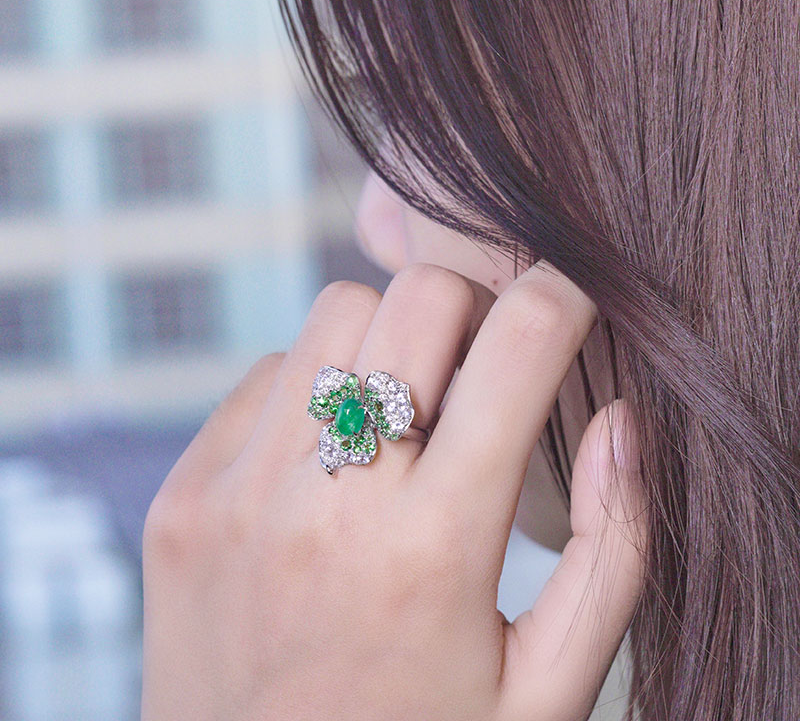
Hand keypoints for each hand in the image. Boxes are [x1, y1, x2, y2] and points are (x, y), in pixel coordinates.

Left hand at [141, 260, 645, 720]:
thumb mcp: (544, 690)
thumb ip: (606, 550)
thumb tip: (620, 421)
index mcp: (432, 551)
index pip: (518, 348)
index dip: (562, 299)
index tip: (567, 307)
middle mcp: (325, 506)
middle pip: (417, 298)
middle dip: (469, 311)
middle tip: (478, 373)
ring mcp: (238, 493)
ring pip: (336, 312)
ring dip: (387, 343)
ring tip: (399, 422)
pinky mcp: (183, 498)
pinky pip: (264, 374)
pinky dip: (312, 389)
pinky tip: (326, 461)